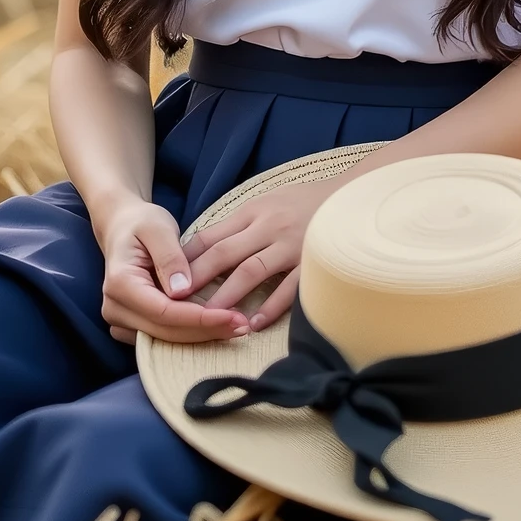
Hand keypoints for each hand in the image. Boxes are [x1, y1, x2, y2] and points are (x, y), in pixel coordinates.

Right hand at [98, 198, 250, 345]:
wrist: (123, 228)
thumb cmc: (142, 223)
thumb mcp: (158, 228)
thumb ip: (170, 257)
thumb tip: (182, 291)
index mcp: (120, 284)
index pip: (164, 312)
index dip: (199, 318)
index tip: (233, 316)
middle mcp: (114, 308)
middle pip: (166, 331)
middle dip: (206, 330)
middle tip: (243, 326)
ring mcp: (120, 320)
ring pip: (165, 339)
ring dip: (201, 336)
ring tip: (236, 328)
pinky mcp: (131, 326)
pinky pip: (162, 336)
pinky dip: (190, 333)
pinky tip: (216, 326)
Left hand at [182, 177, 343, 332]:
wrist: (351, 196)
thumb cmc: (304, 203)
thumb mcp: (268, 202)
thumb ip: (241, 224)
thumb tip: (205, 248)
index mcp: (253, 211)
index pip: (212, 236)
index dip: (187, 259)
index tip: (168, 280)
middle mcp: (268, 227)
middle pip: (224, 254)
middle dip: (197, 279)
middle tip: (174, 303)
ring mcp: (291, 245)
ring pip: (251, 272)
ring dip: (227, 297)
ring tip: (207, 318)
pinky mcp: (312, 263)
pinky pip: (288, 289)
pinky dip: (269, 308)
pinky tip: (253, 324)